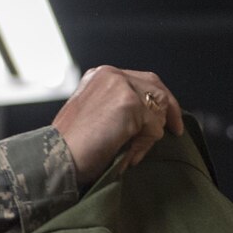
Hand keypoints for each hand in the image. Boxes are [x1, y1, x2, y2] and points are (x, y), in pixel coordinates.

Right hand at [50, 66, 184, 185]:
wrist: (56, 158)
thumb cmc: (71, 147)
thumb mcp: (95, 117)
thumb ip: (119, 111)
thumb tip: (152, 121)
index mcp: (100, 76)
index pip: (142, 80)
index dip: (158, 100)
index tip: (167, 120)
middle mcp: (110, 75)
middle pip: (155, 87)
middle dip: (168, 110)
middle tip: (176, 130)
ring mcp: (120, 86)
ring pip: (157, 108)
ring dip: (151, 134)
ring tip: (133, 152)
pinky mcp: (128, 102)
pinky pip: (153, 126)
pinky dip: (145, 144)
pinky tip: (129, 155)